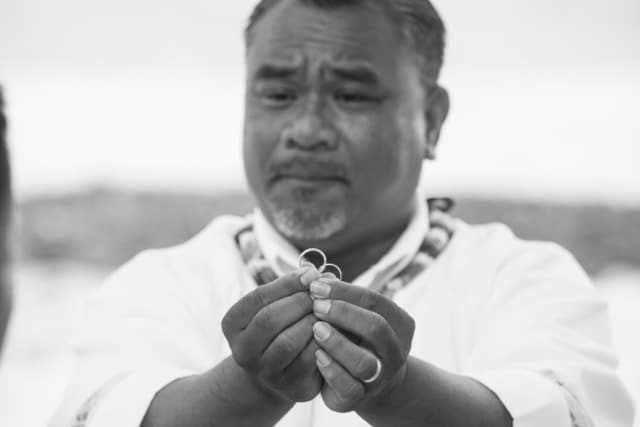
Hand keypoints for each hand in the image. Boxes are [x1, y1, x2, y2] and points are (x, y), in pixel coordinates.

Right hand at [221, 267, 322, 401]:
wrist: (279, 372)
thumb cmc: (281, 327)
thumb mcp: (277, 305)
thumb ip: (294, 288)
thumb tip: (323, 274)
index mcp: (232, 324)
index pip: (258, 297)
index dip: (287, 283)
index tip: (312, 273)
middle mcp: (242, 350)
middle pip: (269, 319)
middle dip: (300, 302)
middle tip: (323, 293)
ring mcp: (264, 372)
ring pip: (288, 342)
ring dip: (312, 322)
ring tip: (328, 311)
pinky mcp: (289, 386)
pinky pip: (308, 361)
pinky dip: (323, 342)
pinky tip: (334, 330)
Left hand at [309, 277, 414, 411]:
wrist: (368, 383)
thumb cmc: (357, 338)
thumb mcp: (356, 315)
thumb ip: (340, 297)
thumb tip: (311, 273)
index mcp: (400, 324)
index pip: (374, 300)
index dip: (344, 291)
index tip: (316, 285)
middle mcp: (395, 351)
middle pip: (376, 327)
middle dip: (343, 312)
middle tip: (316, 305)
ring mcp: (381, 377)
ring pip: (364, 361)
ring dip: (337, 342)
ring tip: (316, 329)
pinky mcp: (361, 398)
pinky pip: (348, 386)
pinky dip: (331, 369)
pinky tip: (317, 355)